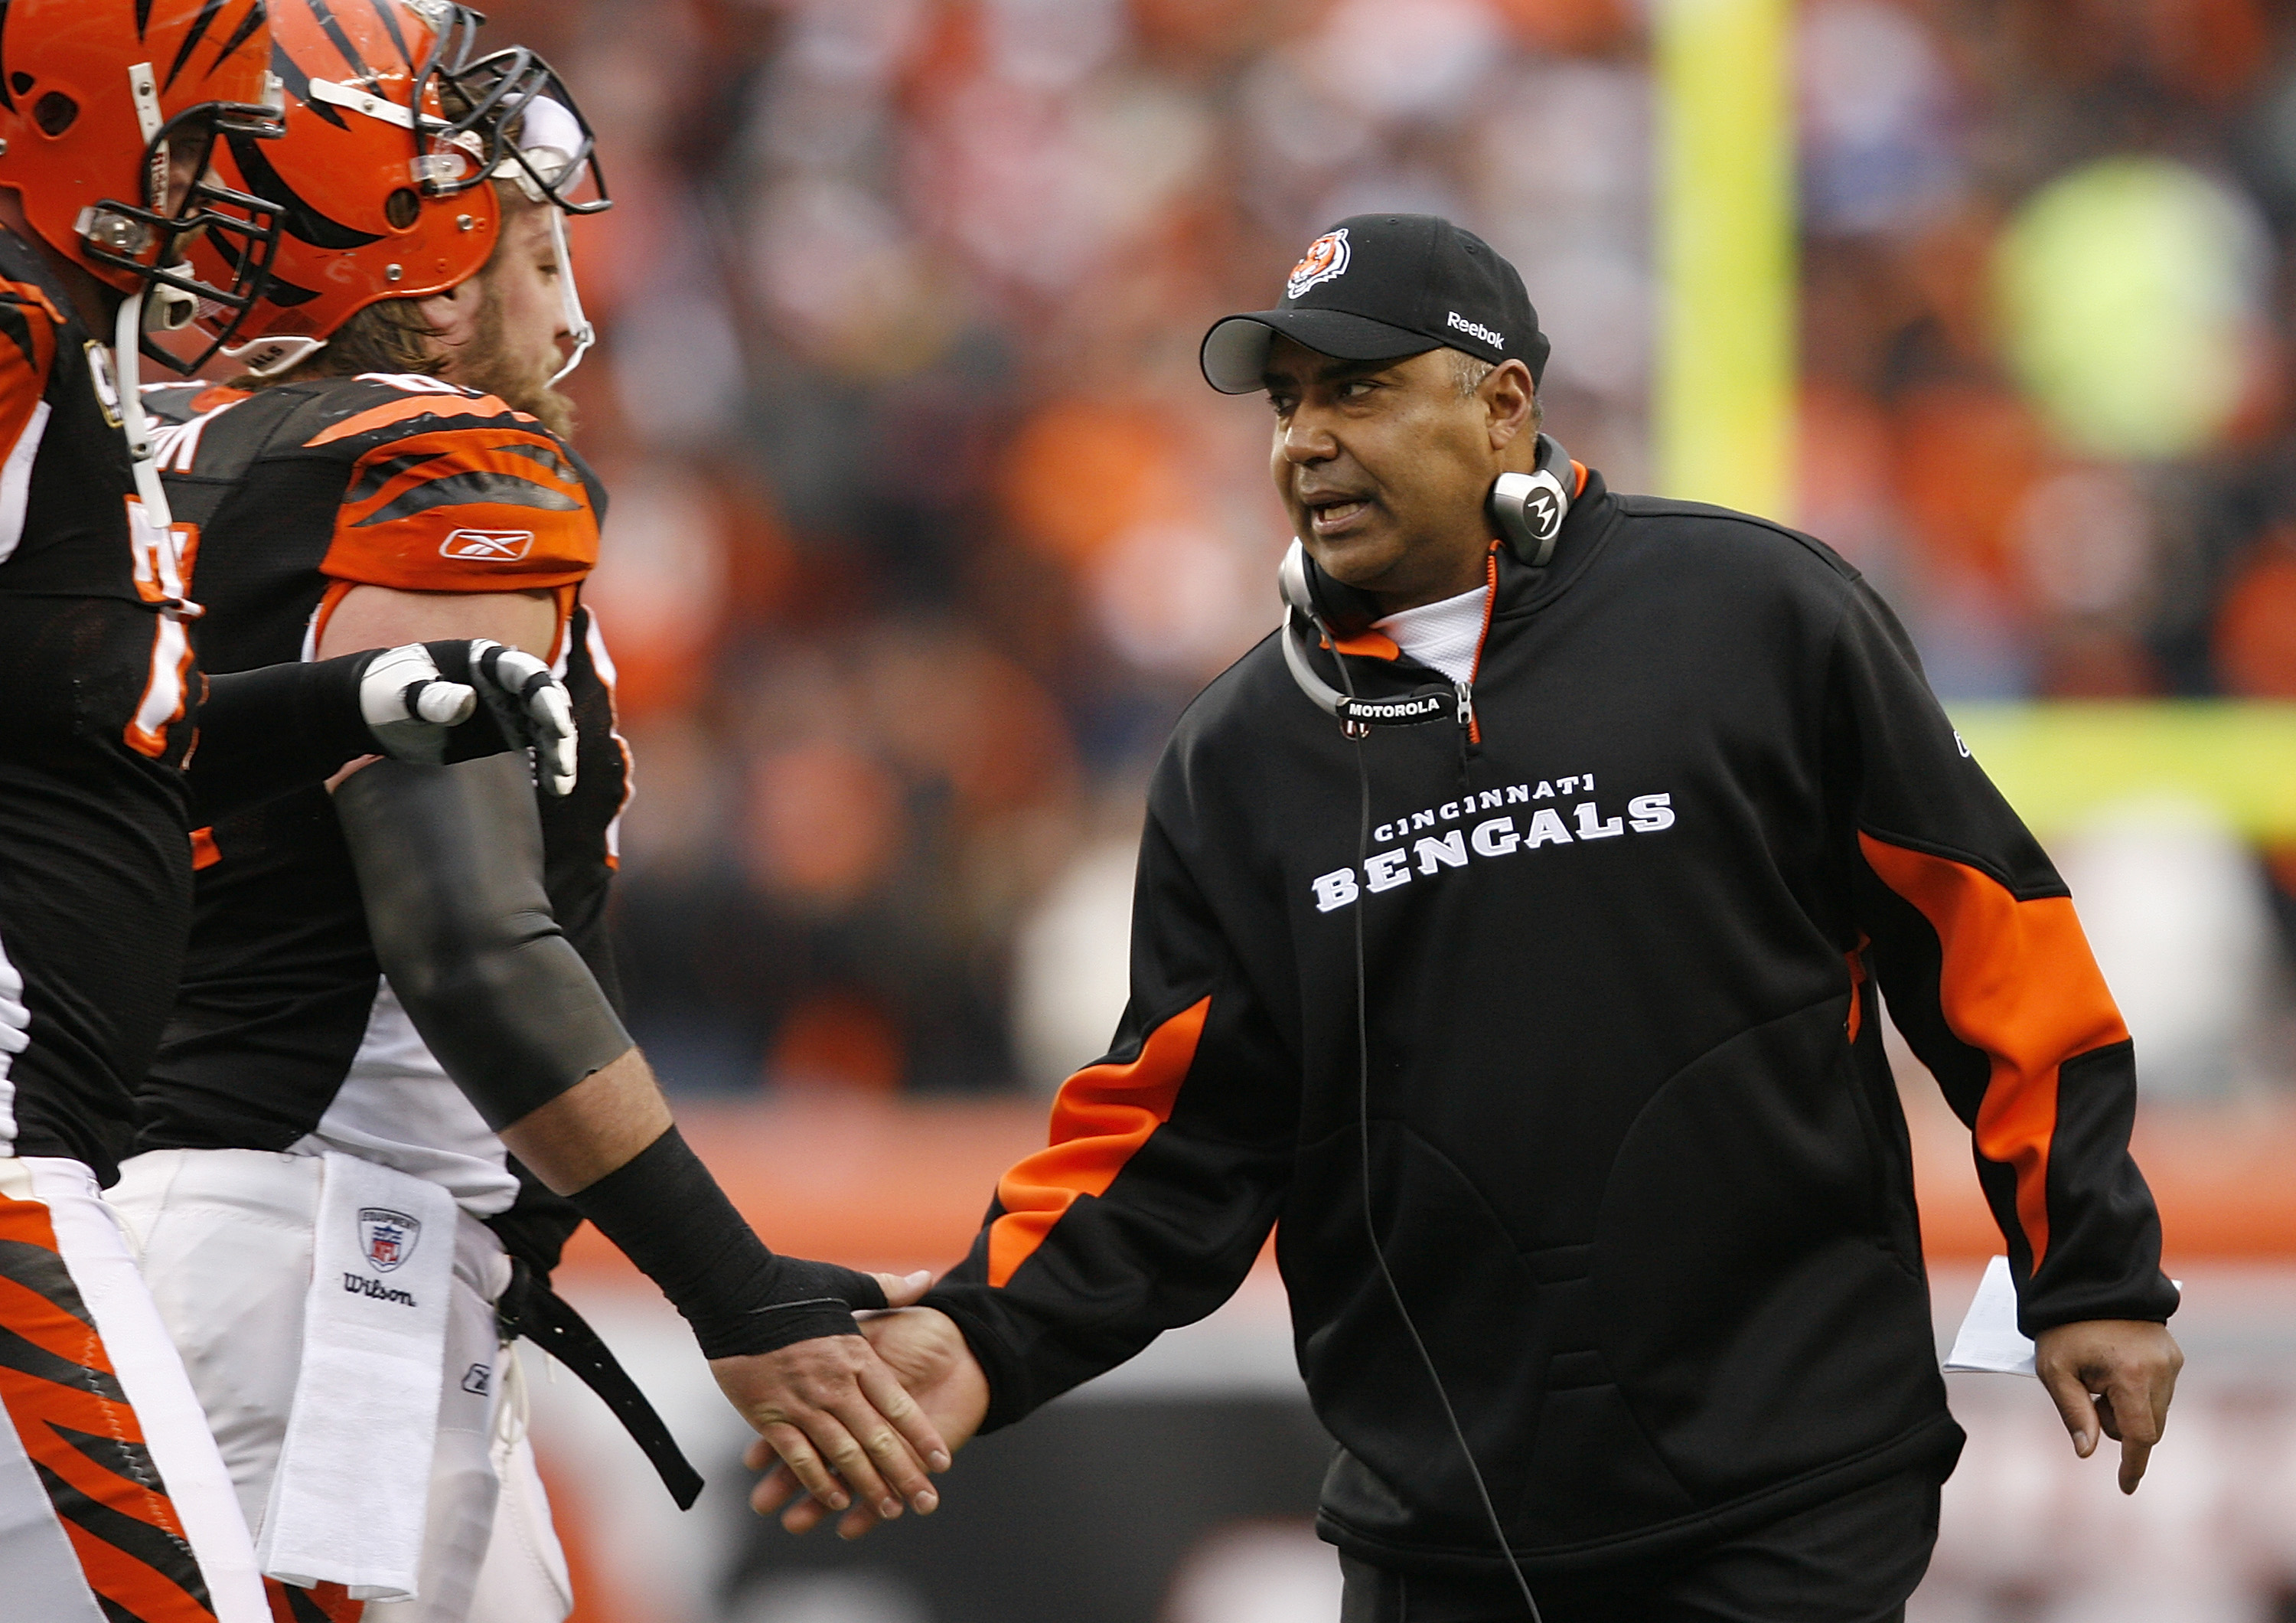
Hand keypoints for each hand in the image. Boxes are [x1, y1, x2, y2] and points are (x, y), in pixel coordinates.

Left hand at [357, 640, 577, 794]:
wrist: (378, 712)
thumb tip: (468, 700)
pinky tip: (557, 787)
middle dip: (558, 729)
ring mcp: (508, 706)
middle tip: (561, 762)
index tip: (556, 725)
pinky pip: (538, 746)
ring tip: (561, 784)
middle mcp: (504, 681)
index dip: (545, 697)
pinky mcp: (507, 732)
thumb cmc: (387, 692)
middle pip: (547, 699)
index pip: (525, 672)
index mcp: (482, 659)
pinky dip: (549, 765)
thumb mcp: (404, 694)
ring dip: (559, 752)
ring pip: (548, 725)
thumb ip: (433, 698)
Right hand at [710, 1271, 952, 1524]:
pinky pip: (799, 1455)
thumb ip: (888, 1291)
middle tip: (924, 1501)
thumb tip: (926, 1279)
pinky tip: (836, 1500)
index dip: (921, 1435)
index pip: (897, 1405)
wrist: (733, 1290)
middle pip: (877, 1437)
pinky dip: (817, 1480)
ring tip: (890, 1509)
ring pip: (843, 1453)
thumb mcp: (845, 1284)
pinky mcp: (769, 1415)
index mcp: (856, 1355)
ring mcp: (802, 1402)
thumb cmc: (789, 1285)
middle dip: (904, 1473)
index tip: (941, 1462)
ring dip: (868, 1485)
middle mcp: (834, 1384)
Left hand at [2033, 1318, 2182, 1492]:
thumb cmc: (2064, 1327)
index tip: (2126, 1486)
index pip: (2139, 1435)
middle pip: (2148, 1426)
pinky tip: (2114, 1366)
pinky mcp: (2174, 1353)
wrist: (2088, 1283)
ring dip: (2127, 1406)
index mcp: (2131, 1376)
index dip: (2132, 1464)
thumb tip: (2087, 1453)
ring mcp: (2171, 1361)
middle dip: (2118, 1424)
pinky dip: (2138, 1390)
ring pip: (2154, 1409)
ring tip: (2098, 1374)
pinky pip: (2159, 1389)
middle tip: (2089, 1394)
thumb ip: (2073, 1413)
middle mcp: (2160, 1370)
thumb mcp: (2056, 1370)